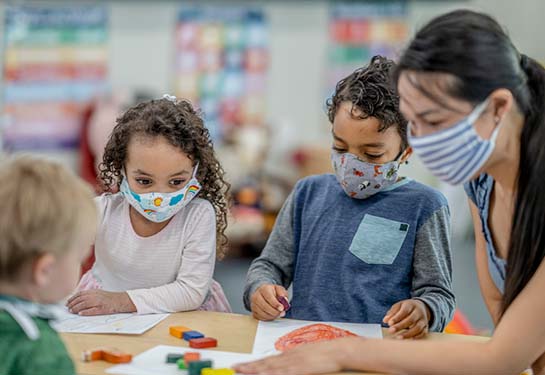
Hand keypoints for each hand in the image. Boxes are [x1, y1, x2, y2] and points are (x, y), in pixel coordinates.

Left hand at [66, 290, 135, 315]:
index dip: (72, 298)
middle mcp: (96, 295)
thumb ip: (90, 295)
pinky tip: (81, 314)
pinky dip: (86, 312)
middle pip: (81, 299)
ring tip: (72, 311)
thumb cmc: (110, 298)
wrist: (122, 300)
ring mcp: (99, 302)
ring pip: (85, 304)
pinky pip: (93, 310)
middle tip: (68, 308)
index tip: (67, 303)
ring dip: (77, 308)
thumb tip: (78, 299)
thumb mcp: (99, 293)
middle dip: (73, 304)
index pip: (80, 294)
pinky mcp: (103, 308)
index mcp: (94, 291)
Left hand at [234, 337, 358, 374]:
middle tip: (234, 368)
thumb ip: (294, 360)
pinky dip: (273, 374)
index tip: (241, 365)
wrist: (338, 350)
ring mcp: (294, 362)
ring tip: (242, 371)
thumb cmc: (325, 354)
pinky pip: (284, 373)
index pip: (267, 360)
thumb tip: (283, 364)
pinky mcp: (301, 368)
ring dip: (256, 370)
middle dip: (249, 367)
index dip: (253, 364)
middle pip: (265, 363)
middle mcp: (288, 356)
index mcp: (289, 354)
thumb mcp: (307, 355)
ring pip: (271, 368)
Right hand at [250, 284, 288, 320]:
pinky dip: (268, 318)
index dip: (275, 304)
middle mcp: (256, 296)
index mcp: (264, 289)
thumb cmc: (272, 292)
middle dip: (274, 311)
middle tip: (281, 313)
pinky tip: (272, 315)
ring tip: (278, 314)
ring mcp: (253, 304)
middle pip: (264, 306)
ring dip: (272, 316)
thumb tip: (285, 301)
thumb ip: (283, 294)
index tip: (282, 308)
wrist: (263, 293)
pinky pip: (260, 318)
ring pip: (262, 313)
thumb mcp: (279, 289)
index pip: (269, 297)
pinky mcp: (253, 311)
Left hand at [383, 299, 430, 338]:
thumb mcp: (398, 306)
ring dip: (408, 334)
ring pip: (418, 327)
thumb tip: (385, 320)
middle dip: (400, 326)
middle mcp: (419, 312)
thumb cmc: (406, 308)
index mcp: (411, 305)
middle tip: (391, 331)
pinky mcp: (426, 327)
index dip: (397, 318)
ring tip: (398, 337)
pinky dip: (417, 337)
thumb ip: (392, 313)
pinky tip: (409, 340)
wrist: (421, 307)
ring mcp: (423, 320)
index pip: (404, 311)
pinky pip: (423, 333)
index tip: (389, 323)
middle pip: (411, 319)